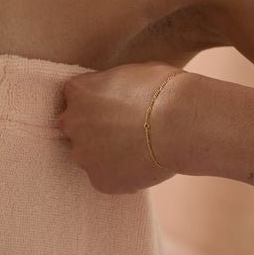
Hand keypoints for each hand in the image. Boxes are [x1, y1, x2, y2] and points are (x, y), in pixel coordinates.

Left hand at [55, 61, 185, 193]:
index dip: (98, 102)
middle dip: (94, 129)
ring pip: (88, 157)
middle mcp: (72, 123)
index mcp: (78, 90)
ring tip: (137, 151)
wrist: (181, 124)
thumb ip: (116, 85)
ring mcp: (83, 155)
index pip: (77, 96)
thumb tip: (123, 91)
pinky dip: (121, 176)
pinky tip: (143, 167)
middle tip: (124, 130)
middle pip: (75, 128)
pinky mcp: (99, 181)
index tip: (117, 106)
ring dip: (105, 155)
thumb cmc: (164, 91)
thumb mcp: (135, 73)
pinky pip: (106, 179)